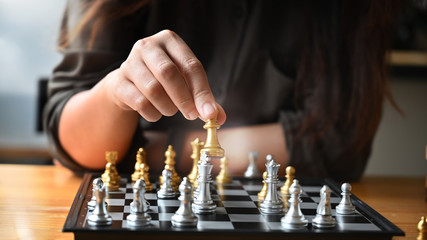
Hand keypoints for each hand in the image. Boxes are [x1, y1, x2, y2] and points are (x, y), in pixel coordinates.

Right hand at [107, 30, 225, 123]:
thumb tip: (219, 118)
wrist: (127, 84)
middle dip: (184, 99)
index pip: (191, 65)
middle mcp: (148, 46)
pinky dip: (153, 113)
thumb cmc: (163, 81)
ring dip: (168, 107)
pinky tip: (156, 112)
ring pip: (153, 89)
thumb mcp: (185, 82)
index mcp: (169, 40)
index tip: (209, 113)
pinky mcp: (119, 82)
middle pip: (169, 73)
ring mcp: (130, 62)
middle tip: (192, 115)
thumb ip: (203, 98)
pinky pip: (140, 102)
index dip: (202, 92)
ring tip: (171, 110)